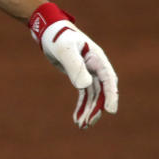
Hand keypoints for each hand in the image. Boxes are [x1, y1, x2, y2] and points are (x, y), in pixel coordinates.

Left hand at [28, 3, 118, 128]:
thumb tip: (85, 86)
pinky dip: (82, 106)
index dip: (111, 95)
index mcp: (97, 58)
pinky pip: (84, 94)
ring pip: (93, 96)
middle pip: (101, 91)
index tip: (110, 111)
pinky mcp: (80, 77)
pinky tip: (77, 119)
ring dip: (89, 110)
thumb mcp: (65, 49)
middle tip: (88, 123)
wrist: (48, 32)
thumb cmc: (58, 36)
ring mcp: (89, 73)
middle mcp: (96, 67)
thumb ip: (75, 66)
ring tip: (82, 125)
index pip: (108, 80)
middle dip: (96, 108)